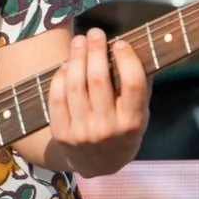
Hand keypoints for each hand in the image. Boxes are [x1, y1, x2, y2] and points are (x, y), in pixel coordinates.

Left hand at [45, 28, 149, 176]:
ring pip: (75, 86)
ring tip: (79, 41)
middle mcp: (107, 129)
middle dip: (96, 50)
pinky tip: (67, 65)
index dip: (126, 59)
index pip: (132, 84)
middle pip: (99, 80)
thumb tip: (134, 49)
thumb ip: (140, 88)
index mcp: (132, 123)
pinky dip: (61, 77)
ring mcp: (82, 133)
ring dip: (77, 57)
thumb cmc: (123, 131)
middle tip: (96, 33)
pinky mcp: (62, 134)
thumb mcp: (141, 115)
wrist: (100, 165)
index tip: (120, 43)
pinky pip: (57, 98)